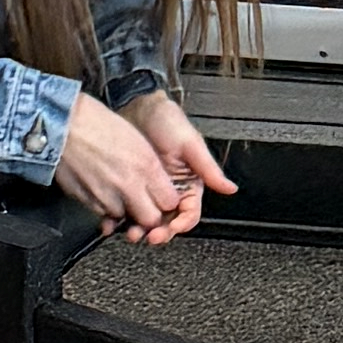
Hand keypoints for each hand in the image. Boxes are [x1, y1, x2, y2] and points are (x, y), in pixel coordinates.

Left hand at [56, 87, 236, 244]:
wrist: (136, 106)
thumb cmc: (167, 120)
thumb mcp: (190, 144)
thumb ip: (208, 169)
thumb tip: (230, 188)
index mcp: (188, 185)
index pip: (188, 214)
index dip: (181, 225)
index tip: (171, 228)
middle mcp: (169, 192)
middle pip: (167, 222)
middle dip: (159, 233)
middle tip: (149, 236)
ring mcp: (147, 191)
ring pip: (146, 220)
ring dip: (139, 230)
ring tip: (130, 232)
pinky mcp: (128, 188)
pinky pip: (124, 210)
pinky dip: (118, 219)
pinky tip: (112, 223)